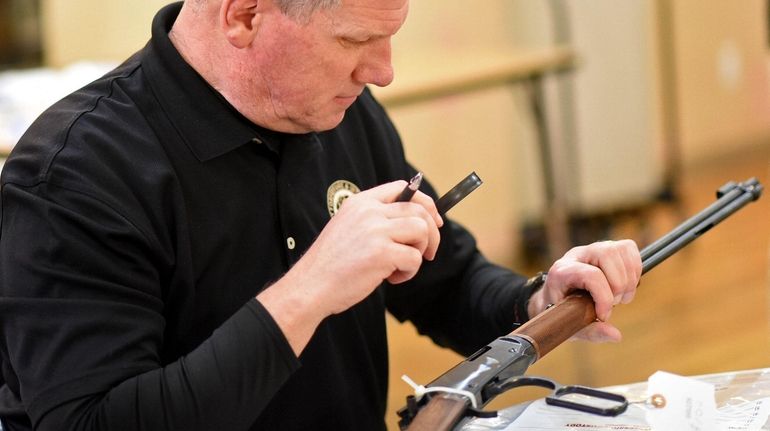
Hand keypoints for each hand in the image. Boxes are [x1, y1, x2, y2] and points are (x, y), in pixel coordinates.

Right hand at [299, 180, 442, 312]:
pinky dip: (409, 272)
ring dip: (419, 252)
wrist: (311, 285)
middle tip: (428, 252)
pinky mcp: (382, 253)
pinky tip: (391, 278)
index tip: (434, 220)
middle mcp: (369, 212)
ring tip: (401, 266)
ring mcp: (376, 231)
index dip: (425, 202)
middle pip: (419, 210)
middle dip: (432, 233)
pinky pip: (414, 259)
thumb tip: (413, 222)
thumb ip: (375, 219)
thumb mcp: (348, 227)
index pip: (402, 188)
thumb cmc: (331, 263)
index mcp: (361, 202)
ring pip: (422, 231)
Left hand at [527, 240, 640, 342]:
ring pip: (620, 250)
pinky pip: (628, 248)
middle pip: (607, 255)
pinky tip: (627, 286)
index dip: (604, 298)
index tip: (604, 316)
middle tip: (614, 304)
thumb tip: (616, 335)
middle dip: (618, 285)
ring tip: (622, 297)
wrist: (556, 298)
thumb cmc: (561, 312)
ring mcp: (592, 249)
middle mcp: (576, 255)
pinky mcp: (606, 248)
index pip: (591, 275)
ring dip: (628, 278)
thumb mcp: (570, 326)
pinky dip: (635, 269)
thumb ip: (591, 331)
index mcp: (561, 271)